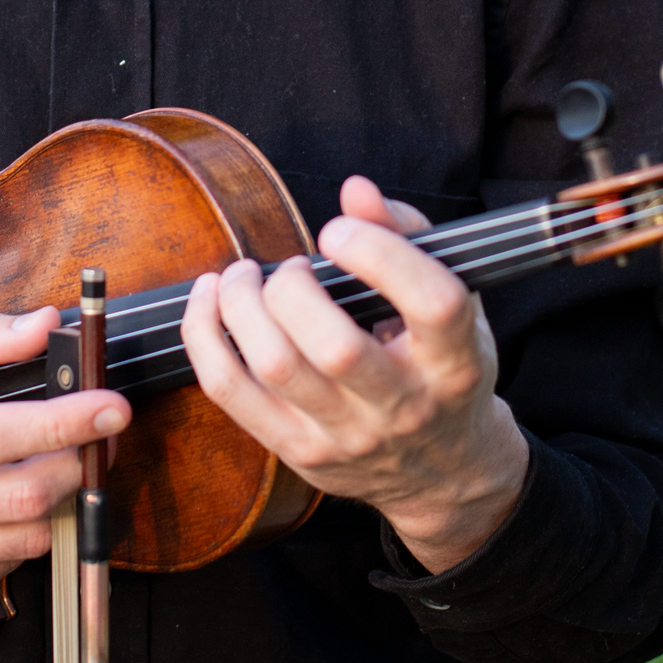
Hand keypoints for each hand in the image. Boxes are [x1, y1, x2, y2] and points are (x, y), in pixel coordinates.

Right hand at [0, 307, 127, 618]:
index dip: (64, 422)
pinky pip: (3, 567)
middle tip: (99, 432)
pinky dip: (22, 531)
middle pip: (21, 496)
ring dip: (59, 496)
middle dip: (79, 460)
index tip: (112, 406)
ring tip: (58, 460)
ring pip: (23, 537)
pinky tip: (9, 498)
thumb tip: (44, 325)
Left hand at [180, 177, 529, 572]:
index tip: (339, 232)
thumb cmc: (443, 367)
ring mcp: (348, 437)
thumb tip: (354, 191)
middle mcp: (404, 407)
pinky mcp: (300, 452)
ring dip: (242, 304)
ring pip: (276, 367)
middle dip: (293, 288)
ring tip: (245, 277)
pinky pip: (231, 393)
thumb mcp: (454, 299)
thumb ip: (406, 235)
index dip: (381, 255)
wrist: (444, 471)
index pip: (432, 305)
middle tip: (291, 267)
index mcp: (456, 362)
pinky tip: (210, 302)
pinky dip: (206, 337)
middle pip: (336, 348)